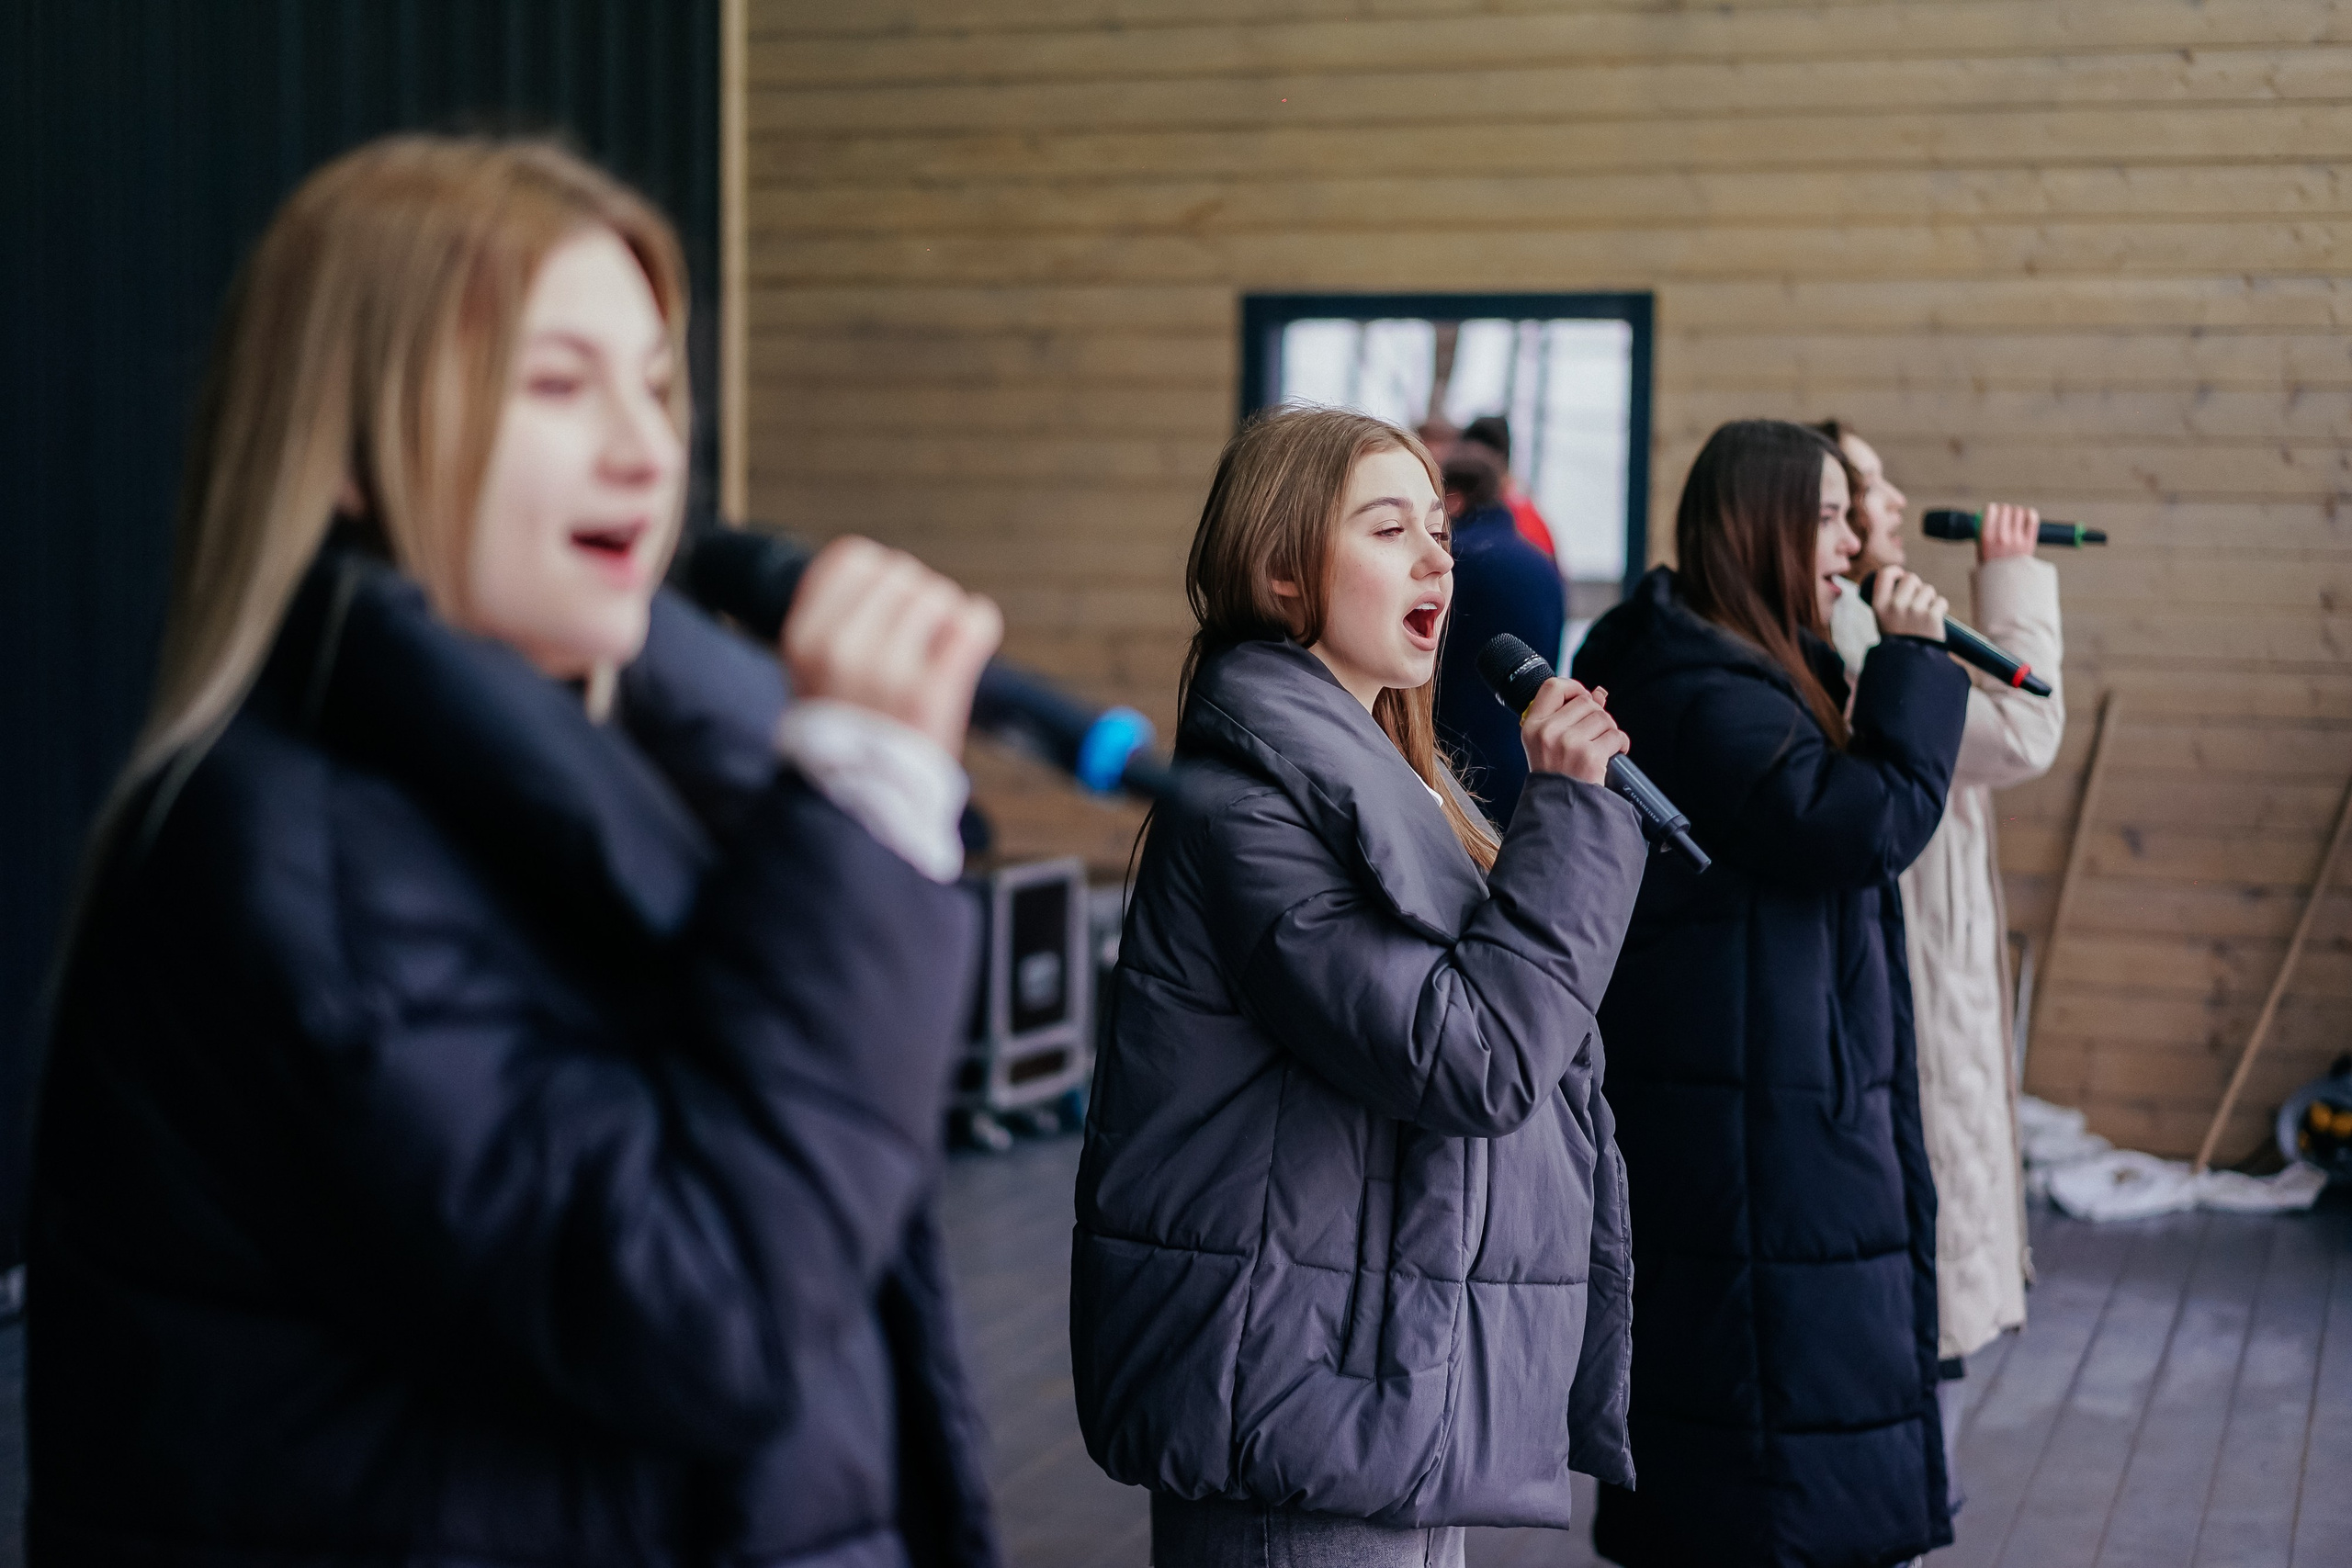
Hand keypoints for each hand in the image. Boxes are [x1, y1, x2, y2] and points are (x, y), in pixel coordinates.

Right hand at [781, 536, 1002, 755]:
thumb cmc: (846, 738)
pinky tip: (963, 656)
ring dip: (947, 621)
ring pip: (939, 595)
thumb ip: (836, 619)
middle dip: (918, 602)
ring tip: (934, 660)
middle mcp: (840, 647)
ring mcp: (886, 668)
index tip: (888, 612)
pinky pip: (973, 623)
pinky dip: (978, 631)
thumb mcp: (812, 672)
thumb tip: (882, 567)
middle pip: (902, 573)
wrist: (862, 807)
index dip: (881, 579)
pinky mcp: (931, 690)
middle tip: (917, 646)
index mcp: (804, 637)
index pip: (853, 558)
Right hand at [1520, 676, 1629, 786]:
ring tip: (1601, 746)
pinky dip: (1620, 744)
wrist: (1559, 809)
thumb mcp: (1550, 743)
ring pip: (1603, 717)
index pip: (1553, 687)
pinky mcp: (1589, 756)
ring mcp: (1568, 743)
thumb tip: (1599, 693)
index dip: (1573, 687)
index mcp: (1533, 726)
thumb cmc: (1555, 776)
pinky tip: (1612, 754)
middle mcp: (1548, 732)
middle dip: (1597, 715)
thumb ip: (1571, 715)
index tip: (1583, 697)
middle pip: (1585, 702)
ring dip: (1609, 730)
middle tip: (1594, 734)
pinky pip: (1615, 735)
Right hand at [1870, 565, 1948, 641]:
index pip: (1885, 574)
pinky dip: (1940, 608)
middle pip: (1911, 578)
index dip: (1895, 571)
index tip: (1901, 576)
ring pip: (1928, 589)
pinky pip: (1941, 601)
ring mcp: (1914, 611)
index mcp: (1879, 605)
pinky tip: (1935, 619)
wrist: (1910, 665)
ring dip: (1930, 598)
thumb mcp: (1883, 620)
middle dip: (1917, 586)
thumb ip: (1889, 601)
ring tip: (1925, 614)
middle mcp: (1895, 605)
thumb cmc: (1897, 641)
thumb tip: (1903, 579)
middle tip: (1917, 600)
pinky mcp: (1932, 616)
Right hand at [1977, 502, 2037, 562]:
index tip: (1992, 511)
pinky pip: (2032, 519)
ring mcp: (2017, 539)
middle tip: (2004, 514)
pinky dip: (2029, 514)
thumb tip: (1988, 517)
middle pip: (2006, 509)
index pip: (1991, 511)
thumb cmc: (1991, 568)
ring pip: (2019, 512)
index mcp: (1987, 538)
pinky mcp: (2029, 542)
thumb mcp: (1980, 551)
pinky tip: (2026, 517)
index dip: (1992, 508)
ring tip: (2015, 518)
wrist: (2007, 586)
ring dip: (2016, 512)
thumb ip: (1983, 534)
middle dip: (2004, 509)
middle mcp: (2002, 537)